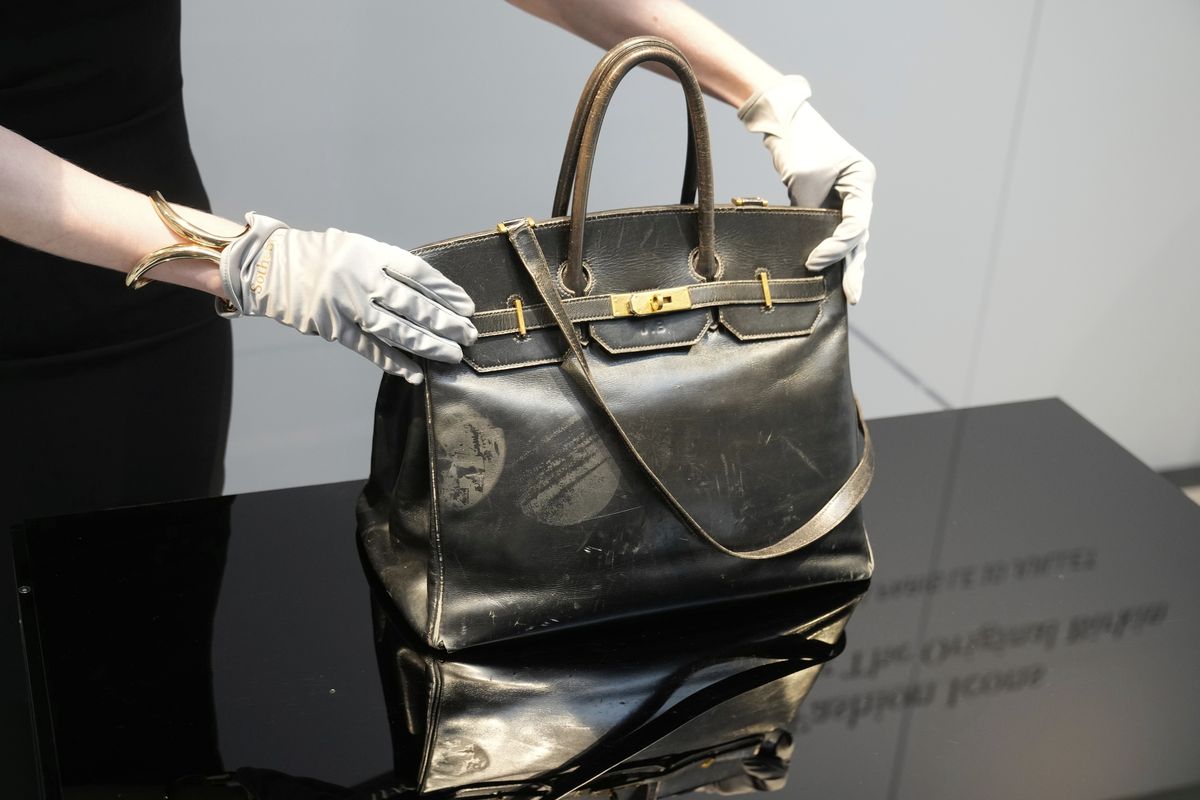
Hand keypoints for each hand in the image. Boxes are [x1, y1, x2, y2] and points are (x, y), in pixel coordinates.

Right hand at [217, 214, 476, 382]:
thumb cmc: (317, 255)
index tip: (465, 305)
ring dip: (426, 345)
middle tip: (468, 335)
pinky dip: (393, 362)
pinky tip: (414, 372)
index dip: (444, 291)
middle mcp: (359, 278)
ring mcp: (345, 305)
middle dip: (444, 322)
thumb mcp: (355, 247)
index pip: (417, 272)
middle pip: (411, 304)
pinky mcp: (332, 328)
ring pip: (394, 329)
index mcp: (368, 253)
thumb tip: (426, 293)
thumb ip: (386, 267)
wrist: (267, 266)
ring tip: (450, 355)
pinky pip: (368, 348)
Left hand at [738, 75, 874, 303]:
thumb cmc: (798, 143)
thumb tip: (810, 243)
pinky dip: (832, 251)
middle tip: (853, 296)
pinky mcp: (827, 202)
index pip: (856, 224)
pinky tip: (828, 271)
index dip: (836, 247)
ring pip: (850, 237)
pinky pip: (832, 231)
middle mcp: (858, 191)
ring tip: (850, 292)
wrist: (784, 121)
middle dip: (854, 267)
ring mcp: (845, 197)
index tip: (814, 261)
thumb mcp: (805, 179)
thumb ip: (811, 211)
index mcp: (862, 181)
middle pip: (859, 236)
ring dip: (847, 263)